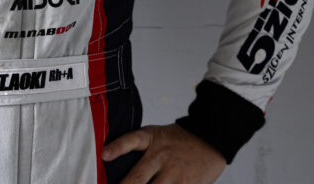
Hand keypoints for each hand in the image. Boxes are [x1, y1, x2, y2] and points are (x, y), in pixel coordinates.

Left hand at [102, 123, 225, 183]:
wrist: (209, 140)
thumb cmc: (176, 140)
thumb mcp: (155, 135)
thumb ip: (137, 146)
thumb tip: (110, 159)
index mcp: (150, 139)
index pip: (131, 140)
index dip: (117, 148)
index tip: (104, 155)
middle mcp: (160, 156)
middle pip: (138, 177)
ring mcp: (174, 173)